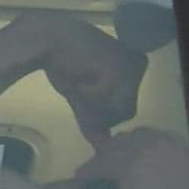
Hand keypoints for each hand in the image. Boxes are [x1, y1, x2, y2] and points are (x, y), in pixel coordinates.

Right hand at [6, 11, 145, 145]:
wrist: (48, 40)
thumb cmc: (65, 65)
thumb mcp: (85, 97)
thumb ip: (97, 122)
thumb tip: (103, 149)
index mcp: (137, 68)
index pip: (126, 110)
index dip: (102, 108)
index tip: (85, 84)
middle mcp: (140, 65)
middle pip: (125, 112)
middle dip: (98, 108)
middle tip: (81, 84)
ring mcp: (132, 67)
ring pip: (116, 110)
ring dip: (93, 102)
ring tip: (81, 79)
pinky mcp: (119, 68)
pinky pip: (104, 101)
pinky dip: (87, 94)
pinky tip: (80, 74)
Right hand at [74, 128, 188, 188]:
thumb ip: (121, 188)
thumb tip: (115, 183)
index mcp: (127, 166)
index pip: (99, 163)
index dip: (87, 171)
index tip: (80, 179)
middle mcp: (143, 147)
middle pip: (115, 144)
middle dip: (104, 155)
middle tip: (100, 169)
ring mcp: (163, 143)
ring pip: (135, 135)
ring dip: (124, 145)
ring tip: (122, 158)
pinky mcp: (180, 144)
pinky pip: (155, 136)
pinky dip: (144, 142)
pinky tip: (145, 153)